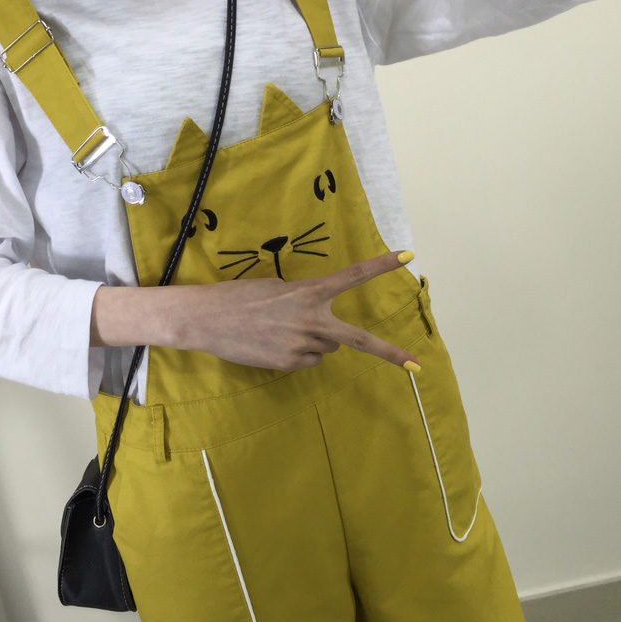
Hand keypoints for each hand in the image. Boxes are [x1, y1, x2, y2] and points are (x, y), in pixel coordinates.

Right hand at [175, 250, 421, 371]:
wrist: (205, 319)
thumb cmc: (238, 296)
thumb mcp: (275, 287)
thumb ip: (303, 300)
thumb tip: (317, 320)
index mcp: (309, 292)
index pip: (351, 276)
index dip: (380, 266)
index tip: (408, 256)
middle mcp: (312, 320)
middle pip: (356, 338)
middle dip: (389, 353)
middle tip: (415, 365)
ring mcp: (301, 345)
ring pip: (326, 348)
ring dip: (315, 341)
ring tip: (280, 331)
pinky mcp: (288, 364)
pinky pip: (308, 360)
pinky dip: (298, 354)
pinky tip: (273, 344)